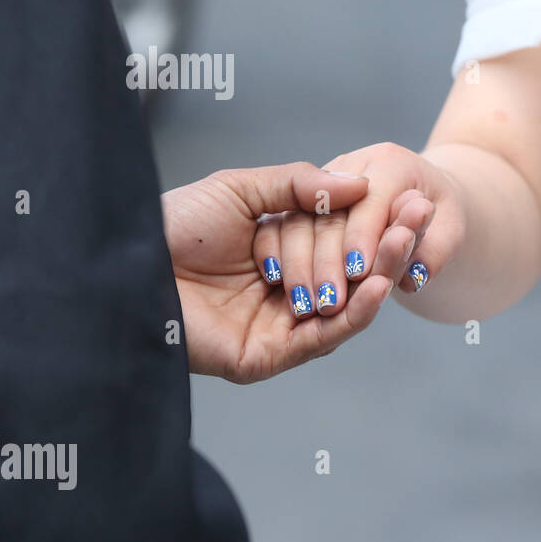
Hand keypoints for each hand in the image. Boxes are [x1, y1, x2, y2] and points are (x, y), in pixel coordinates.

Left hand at [163, 162, 402, 382]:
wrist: (121, 264)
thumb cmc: (170, 227)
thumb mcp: (242, 190)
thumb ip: (300, 186)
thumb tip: (362, 183)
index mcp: (276, 255)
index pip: (339, 242)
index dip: (376, 224)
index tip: (412, 200)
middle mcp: (282, 293)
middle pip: (349, 276)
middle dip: (387, 248)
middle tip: (419, 218)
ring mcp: (276, 328)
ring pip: (344, 310)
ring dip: (378, 277)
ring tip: (403, 245)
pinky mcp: (266, 358)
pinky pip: (321, 340)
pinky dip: (354, 315)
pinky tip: (374, 286)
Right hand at [254, 142, 462, 309]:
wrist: (420, 203)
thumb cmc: (440, 218)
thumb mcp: (451, 231)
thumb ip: (436, 253)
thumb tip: (413, 279)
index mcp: (391, 163)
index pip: (372, 199)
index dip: (363, 236)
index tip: (359, 273)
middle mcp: (352, 167)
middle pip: (331, 214)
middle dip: (329, 260)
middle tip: (331, 300)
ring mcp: (321, 183)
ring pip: (299, 220)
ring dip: (301, 264)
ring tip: (308, 304)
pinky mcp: (300, 202)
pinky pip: (279, 225)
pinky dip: (277, 254)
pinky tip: (281, 284)